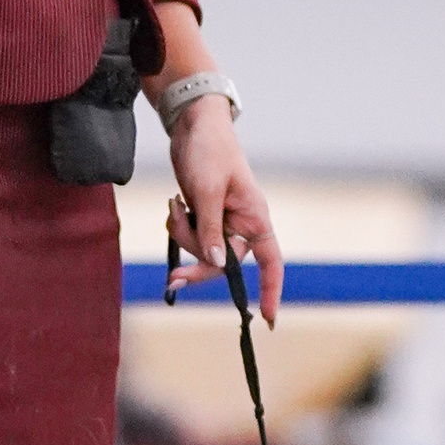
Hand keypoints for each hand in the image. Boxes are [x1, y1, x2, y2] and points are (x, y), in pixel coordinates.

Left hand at [165, 99, 284, 320]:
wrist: (193, 125)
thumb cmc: (210, 151)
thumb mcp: (208, 191)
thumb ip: (211, 229)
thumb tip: (216, 264)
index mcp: (255, 218)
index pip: (272, 261)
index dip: (272, 290)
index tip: (268, 319)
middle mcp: (242, 224)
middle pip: (223, 263)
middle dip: (197, 263)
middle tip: (172, 280)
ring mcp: (222, 221)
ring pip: (202, 250)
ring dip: (183, 235)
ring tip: (175, 205)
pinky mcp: (203, 216)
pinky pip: (190, 237)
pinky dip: (178, 226)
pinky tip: (175, 204)